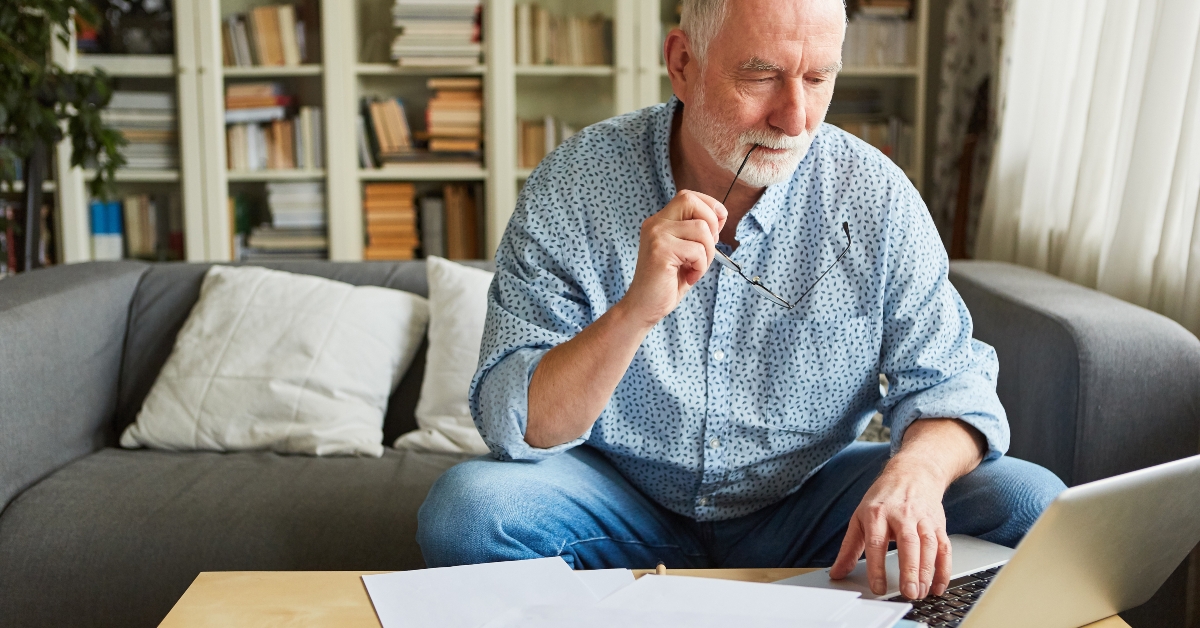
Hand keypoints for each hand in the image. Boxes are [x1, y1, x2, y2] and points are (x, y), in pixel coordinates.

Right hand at [621, 190, 726, 325]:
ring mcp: (656, 235)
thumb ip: (697, 233)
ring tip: (695, 268)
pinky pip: (697, 250)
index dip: (709, 205)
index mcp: (660, 222)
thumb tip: (720, 216)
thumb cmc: (667, 283)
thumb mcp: (686, 252)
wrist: (644, 307)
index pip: (688, 196)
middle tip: (707, 248)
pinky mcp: (660, 250)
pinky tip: (689, 277)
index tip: (718, 226)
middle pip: (691, 200)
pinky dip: (701, 267)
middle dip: (711, 222)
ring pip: (701, 228)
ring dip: (707, 253)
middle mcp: (655, 224)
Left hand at [829, 456, 952, 599]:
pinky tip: (938, 586)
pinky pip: (944, 547)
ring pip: (928, 546)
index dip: (877, 567)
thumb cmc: (884, 498)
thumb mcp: (860, 517)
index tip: (878, 588)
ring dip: (927, 571)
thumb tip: (837, 572)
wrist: (913, 473)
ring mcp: (922, 519)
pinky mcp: (938, 524)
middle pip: (908, 543)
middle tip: (909, 593)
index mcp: (877, 513)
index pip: (876, 543)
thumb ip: (849, 548)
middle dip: (909, 570)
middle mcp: (901, 515)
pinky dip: (943, 568)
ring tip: (922, 593)